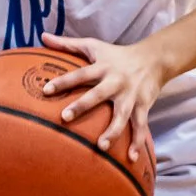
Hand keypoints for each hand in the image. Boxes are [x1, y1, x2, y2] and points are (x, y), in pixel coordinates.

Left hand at [39, 32, 165, 160]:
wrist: (154, 58)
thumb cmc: (117, 54)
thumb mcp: (93, 46)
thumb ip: (66, 44)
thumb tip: (42, 36)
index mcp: (102, 67)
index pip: (79, 74)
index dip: (63, 81)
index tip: (46, 90)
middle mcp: (116, 82)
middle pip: (98, 94)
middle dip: (82, 106)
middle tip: (65, 117)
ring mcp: (130, 96)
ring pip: (121, 115)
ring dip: (112, 131)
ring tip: (100, 147)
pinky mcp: (143, 106)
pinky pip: (140, 126)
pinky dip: (138, 142)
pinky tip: (132, 159)